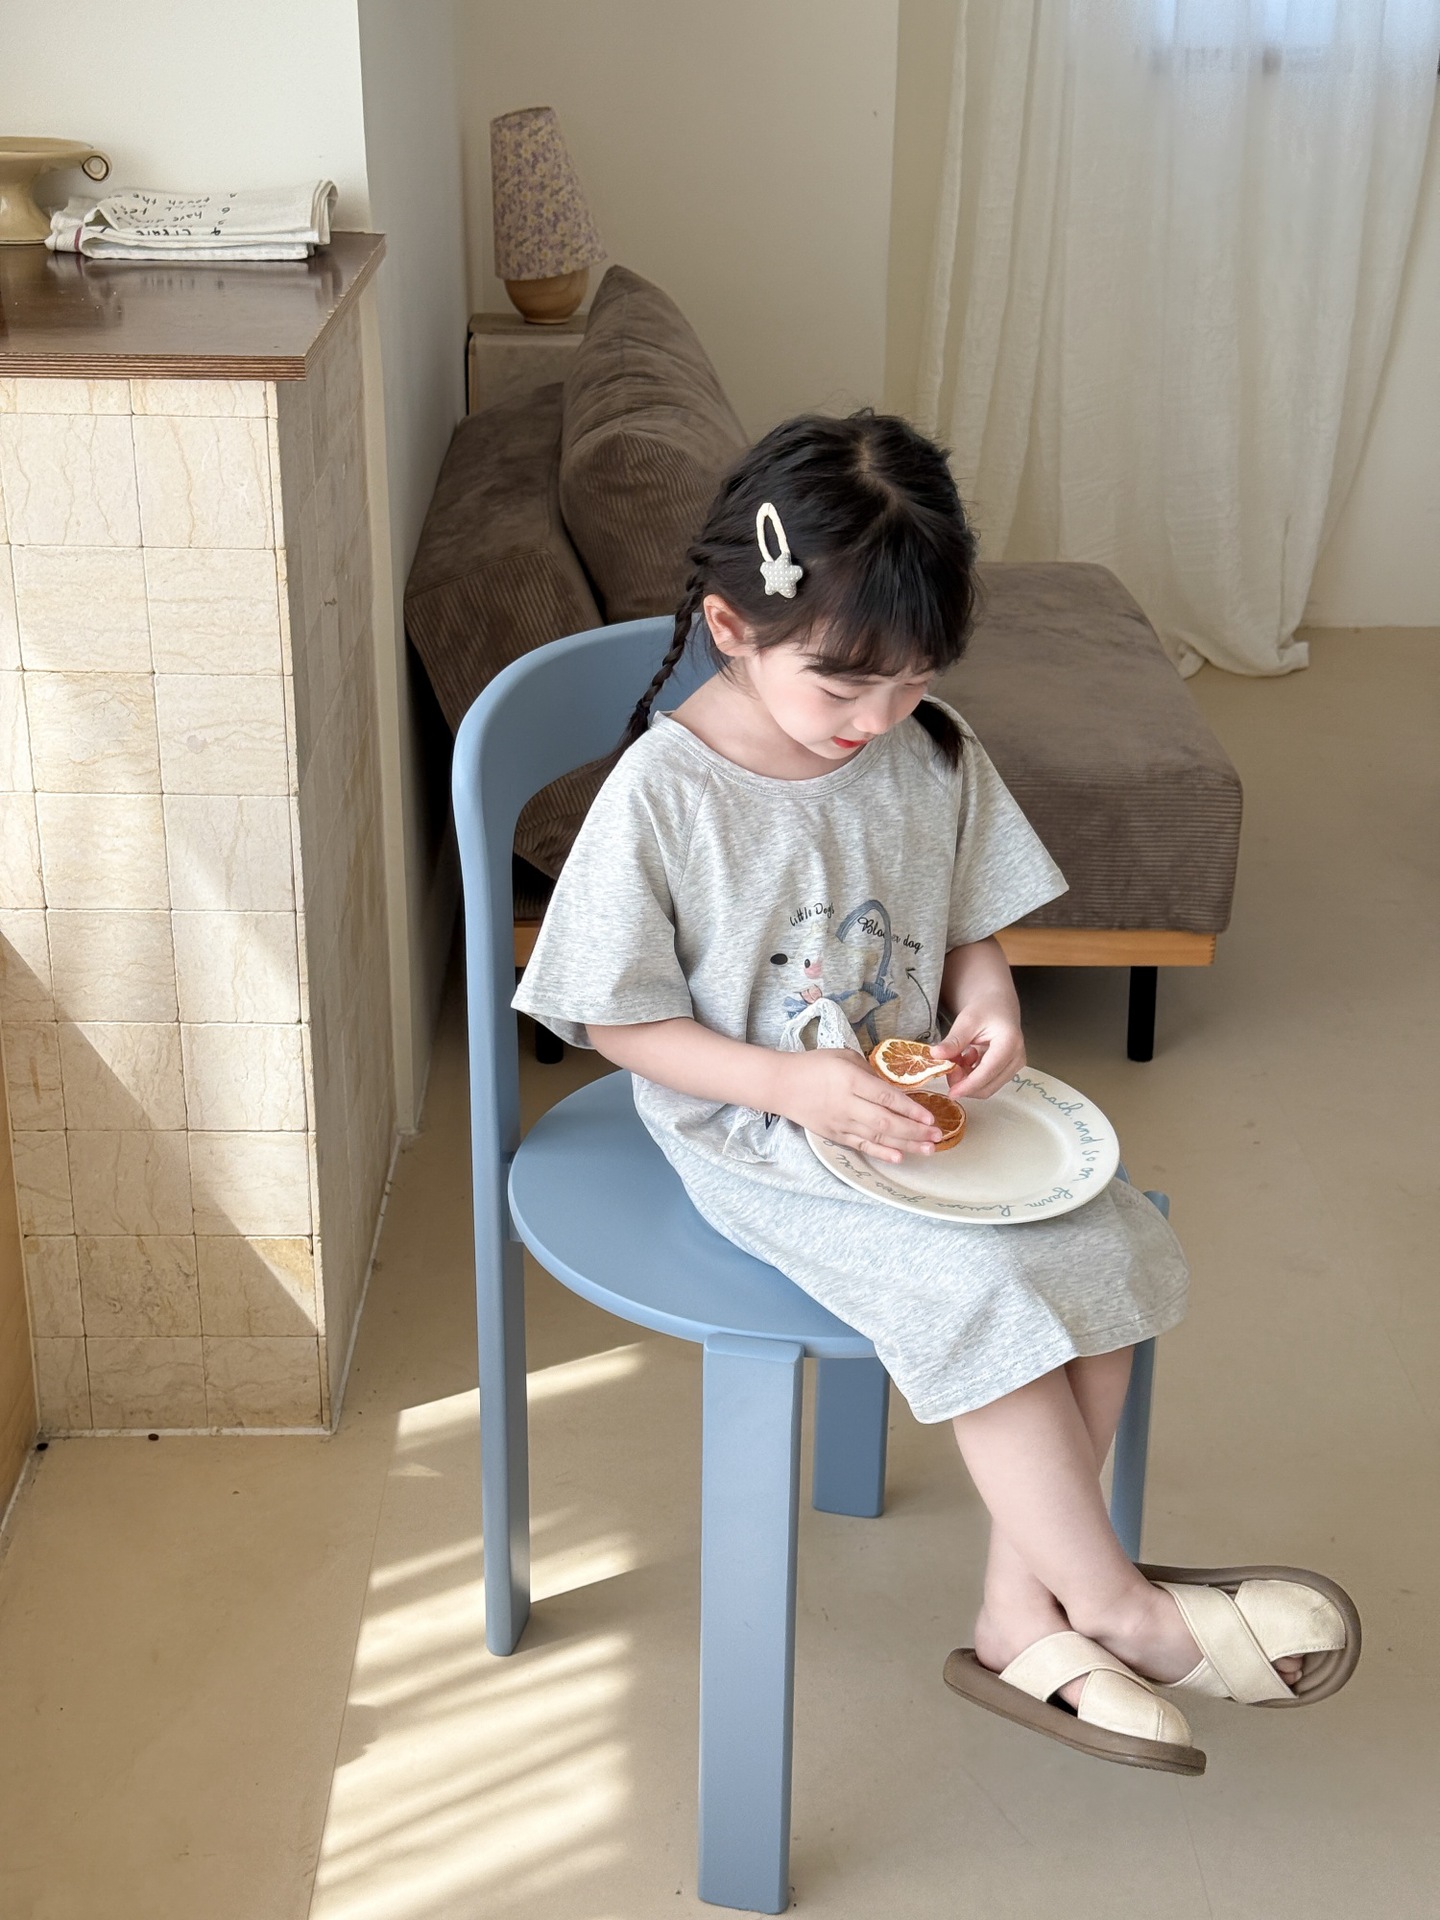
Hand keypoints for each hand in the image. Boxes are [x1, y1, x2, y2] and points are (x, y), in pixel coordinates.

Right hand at [770, 1049, 942, 1164]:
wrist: (781, 1085)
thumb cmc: (814, 1065)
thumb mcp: (844, 1057)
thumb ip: (870, 1072)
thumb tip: (892, 1088)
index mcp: (851, 1079)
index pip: (886, 1097)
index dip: (911, 1109)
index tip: (930, 1117)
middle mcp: (847, 1103)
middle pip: (886, 1121)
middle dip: (915, 1131)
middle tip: (938, 1136)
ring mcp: (840, 1122)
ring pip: (877, 1136)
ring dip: (905, 1144)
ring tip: (928, 1149)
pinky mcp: (834, 1134)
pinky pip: (861, 1146)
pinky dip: (881, 1152)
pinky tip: (899, 1157)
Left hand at [930, 997, 1025, 1098]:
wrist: (997, 1005)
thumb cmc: (984, 1010)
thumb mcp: (966, 1020)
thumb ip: (953, 1040)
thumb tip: (935, 1055)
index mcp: (1009, 1043)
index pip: (987, 1072)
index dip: (968, 1086)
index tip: (950, 1093)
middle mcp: (1017, 1058)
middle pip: (988, 1085)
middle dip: (964, 1084)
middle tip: (947, 1068)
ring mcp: (1015, 1066)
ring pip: (987, 1086)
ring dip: (967, 1079)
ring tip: (957, 1059)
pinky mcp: (1009, 1070)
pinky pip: (988, 1082)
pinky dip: (972, 1076)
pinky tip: (966, 1060)